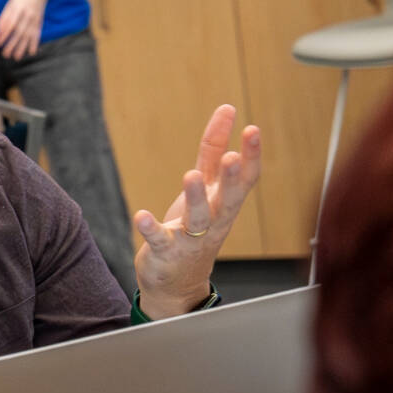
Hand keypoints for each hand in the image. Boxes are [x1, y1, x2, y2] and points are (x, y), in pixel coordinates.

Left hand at [0, 0, 48, 61]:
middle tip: (5, 55)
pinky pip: (37, 34)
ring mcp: (35, 18)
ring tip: (17, 58)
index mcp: (18, 8)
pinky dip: (35, 44)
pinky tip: (31, 53)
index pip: (10, 24)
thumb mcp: (11, 4)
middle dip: (12, 44)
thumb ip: (3, 17)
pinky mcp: (40, 22)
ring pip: (28, 35)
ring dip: (23, 47)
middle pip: (19, 32)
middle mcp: (27, 14)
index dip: (4, 35)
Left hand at [133, 104, 261, 314]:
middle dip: (231, 179)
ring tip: (190, 176)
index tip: (252, 130)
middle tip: (232, 157)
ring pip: (198, 219)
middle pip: (229, 200)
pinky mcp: (165, 252)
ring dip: (195, 198)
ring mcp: (191, 239)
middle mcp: (214, 222)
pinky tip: (140, 215)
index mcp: (225, 203)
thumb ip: (213, 149)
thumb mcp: (207, 187)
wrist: (178, 283)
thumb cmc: (195, 229)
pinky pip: (159, 239)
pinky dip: (150, 228)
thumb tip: (227, 108)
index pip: (246, 179)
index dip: (251, 156)